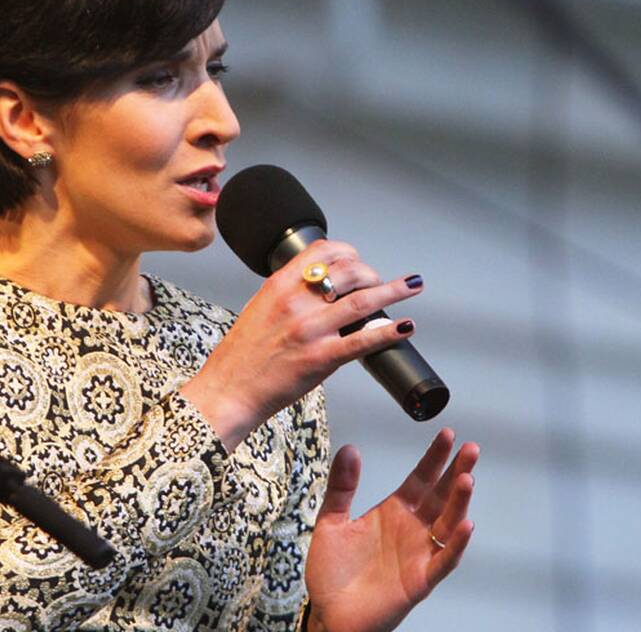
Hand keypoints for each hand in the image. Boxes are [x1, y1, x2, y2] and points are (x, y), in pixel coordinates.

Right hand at [182, 240, 424, 449]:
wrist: (229, 390)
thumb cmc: (242, 355)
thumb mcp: (259, 308)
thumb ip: (288, 293)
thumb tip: (318, 285)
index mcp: (279, 285)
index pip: (323, 251)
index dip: (349, 252)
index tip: (358, 259)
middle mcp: (296, 302)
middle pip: (349, 271)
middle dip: (372, 272)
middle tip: (381, 282)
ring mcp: (310, 330)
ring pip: (363, 301)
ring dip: (393, 291)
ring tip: (411, 287)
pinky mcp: (321, 358)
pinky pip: (363, 341)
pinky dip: (389, 331)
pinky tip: (404, 326)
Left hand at [305, 429, 477, 631]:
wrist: (329, 614)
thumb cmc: (333, 573)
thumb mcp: (332, 521)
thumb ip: (342, 487)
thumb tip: (351, 450)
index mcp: (394, 512)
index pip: (421, 479)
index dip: (434, 458)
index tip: (447, 434)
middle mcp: (412, 530)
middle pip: (441, 496)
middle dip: (457, 472)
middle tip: (471, 449)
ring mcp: (419, 554)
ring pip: (448, 523)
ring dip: (459, 502)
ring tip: (466, 478)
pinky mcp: (420, 580)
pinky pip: (444, 560)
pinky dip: (456, 544)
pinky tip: (465, 525)